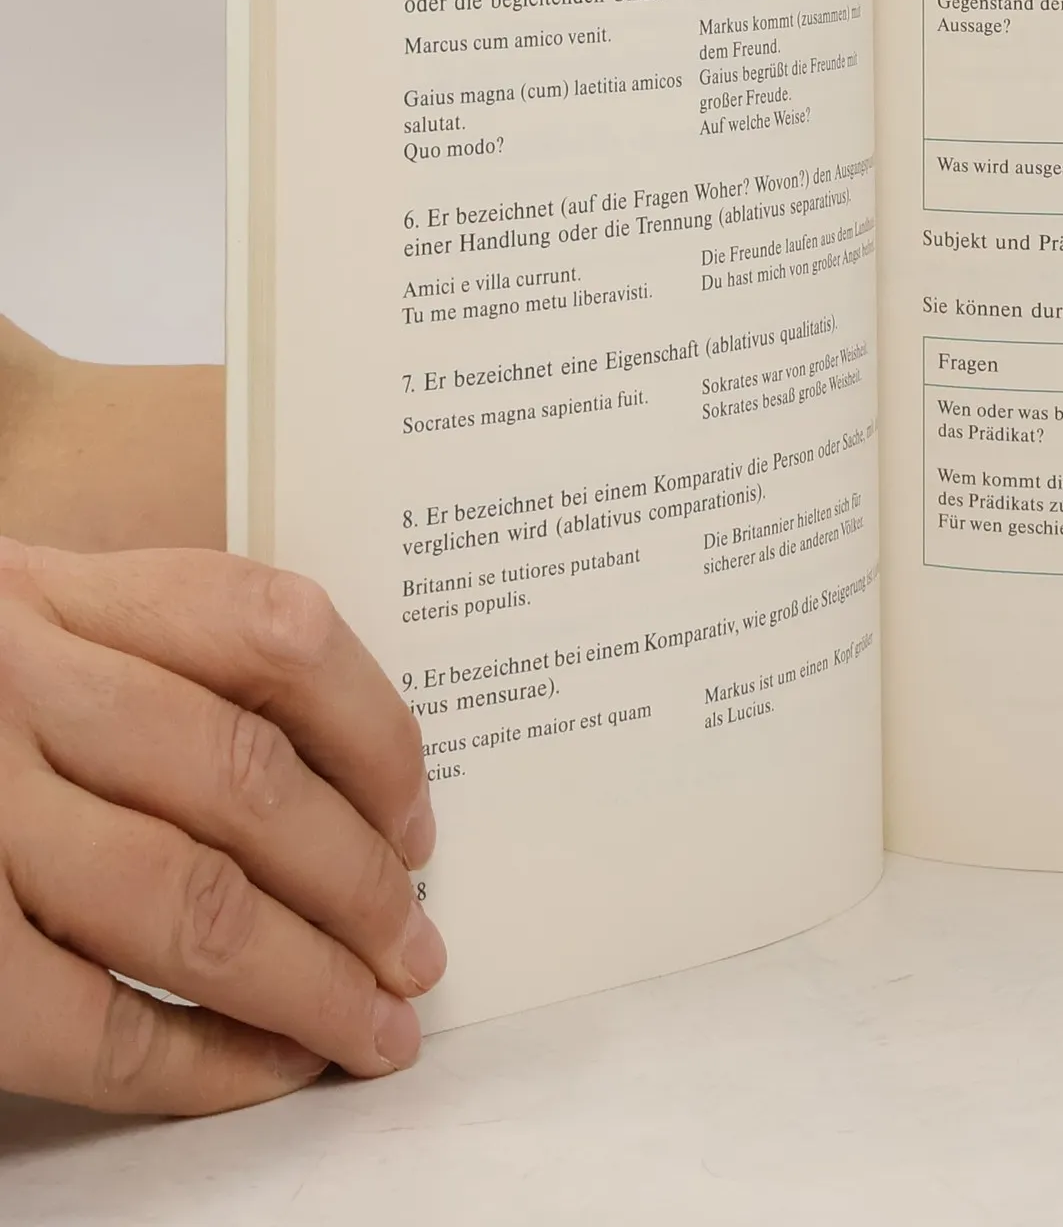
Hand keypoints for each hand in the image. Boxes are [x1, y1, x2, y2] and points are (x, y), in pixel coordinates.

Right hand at [0, 541, 443, 1113]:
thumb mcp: (18, 618)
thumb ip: (145, 658)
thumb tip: (345, 783)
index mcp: (50, 591)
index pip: (271, 629)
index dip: (375, 732)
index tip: (421, 816)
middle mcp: (8, 686)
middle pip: (245, 780)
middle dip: (360, 883)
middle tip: (420, 953)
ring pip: (186, 899)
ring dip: (308, 980)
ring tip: (376, 1024)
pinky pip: (82, 1020)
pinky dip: (194, 1063)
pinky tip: (264, 1072)